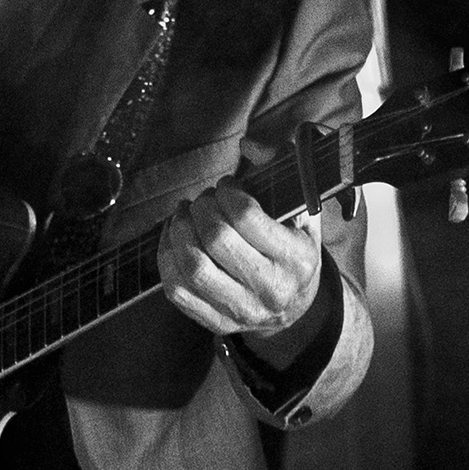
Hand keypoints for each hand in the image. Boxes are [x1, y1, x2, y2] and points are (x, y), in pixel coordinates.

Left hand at [158, 184, 320, 344]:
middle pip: (215, 240)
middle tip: (204, 200)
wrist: (295, 307)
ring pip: (192, 268)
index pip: (246, 218)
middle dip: (201, 208)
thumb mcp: (303, 209)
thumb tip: (249, 146)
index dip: (227, 192)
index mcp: (296, 258)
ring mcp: (242, 310)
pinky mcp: (217, 323)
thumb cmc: (293, 247)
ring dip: (178, 231)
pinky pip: (176, 291)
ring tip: (184, 214)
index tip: (227, 186)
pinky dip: (166, 258)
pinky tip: (173, 238)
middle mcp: (270, 288)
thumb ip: (284, 169)